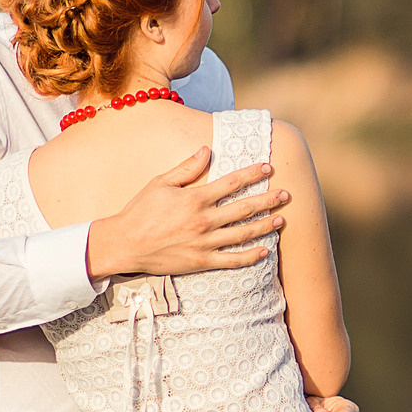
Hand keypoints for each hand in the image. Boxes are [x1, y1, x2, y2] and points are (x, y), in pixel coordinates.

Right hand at [85, 145, 290, 279]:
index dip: (253, 174)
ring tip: (282, 219)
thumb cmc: (140, 211)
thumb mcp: (161, 183)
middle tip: (287, 195)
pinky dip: (250, 256)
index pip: (232, 183)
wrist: (124, 244)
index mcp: (195, 198)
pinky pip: (231, 260)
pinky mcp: (201, 262)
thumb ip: (187, 168)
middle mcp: (204, 220)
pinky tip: (265, 251)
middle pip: (245, 208)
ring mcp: (205, 243)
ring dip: (265, 226)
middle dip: (268, 200)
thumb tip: (207, 150)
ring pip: (243, 234)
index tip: (269, 167)